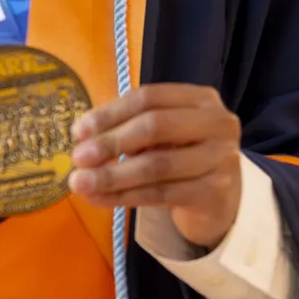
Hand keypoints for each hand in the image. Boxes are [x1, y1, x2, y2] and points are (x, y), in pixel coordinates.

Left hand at [69, 83, 241, 249]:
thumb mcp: (162, 135)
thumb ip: (129, 128)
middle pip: (155, 127)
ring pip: (156, 165)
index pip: (149, 98)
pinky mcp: (215, 193)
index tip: (78, 131)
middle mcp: (218, 124)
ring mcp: (221, 159)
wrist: (220, 200)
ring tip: (81, 183)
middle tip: (78, 158)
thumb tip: (82, 137)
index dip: (111, 113)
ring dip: (112, 175)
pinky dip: (125, 197)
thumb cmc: (183, 157)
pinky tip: (100, 199)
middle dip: (110, 143)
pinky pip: (161, 194)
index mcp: (201, 98)